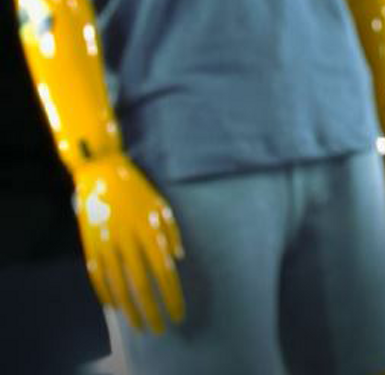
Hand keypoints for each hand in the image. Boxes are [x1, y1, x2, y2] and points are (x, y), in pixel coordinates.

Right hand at [72, 152, 184, 332]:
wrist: (100, 173)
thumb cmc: (136, 188)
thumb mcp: (161, 205)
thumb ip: (172, 232)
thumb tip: (178, 259)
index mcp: (149, 229)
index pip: (164, 272)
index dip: (172, 296)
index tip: (179, 314)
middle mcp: (128, 239)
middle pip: (142, 284)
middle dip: (153, 310)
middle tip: (160, 329)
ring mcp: (106, 242)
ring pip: (119, 286)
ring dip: (130, 309)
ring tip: (139, 325)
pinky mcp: (89, 244)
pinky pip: (97, 277)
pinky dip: (106, 295)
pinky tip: (115, 307)